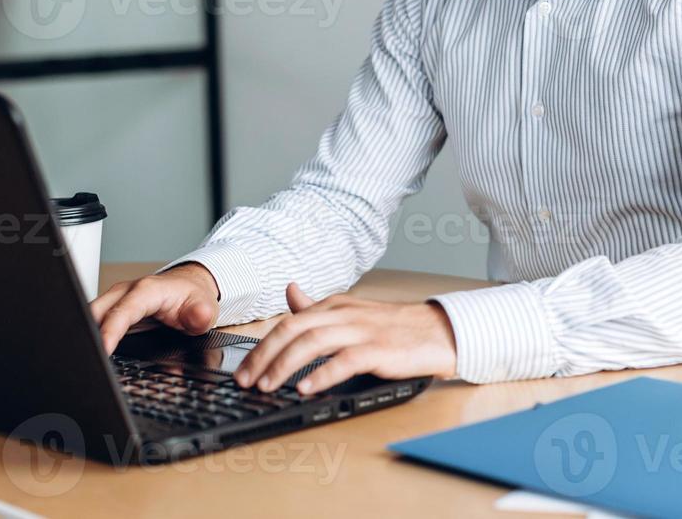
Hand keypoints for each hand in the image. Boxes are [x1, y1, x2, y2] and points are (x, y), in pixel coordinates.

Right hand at [90, 263, 218, 353]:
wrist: (189, 286)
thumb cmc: (192, 297)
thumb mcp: (204, 307)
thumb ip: (201, 314)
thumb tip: (199, 316)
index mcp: (146, 291)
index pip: (122, 311)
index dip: (110, 331)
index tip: (104, 350)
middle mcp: (125, 292)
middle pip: (95, 313)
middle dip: (88, 335)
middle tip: (90, 361)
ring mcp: (115, 300)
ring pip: (90, 317)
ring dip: (87, 336)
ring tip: (89, 360)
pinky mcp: (111, 309)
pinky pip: (95, 321)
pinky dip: (92, 336)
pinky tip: (94, 353)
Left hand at [233, 283, 456, 395]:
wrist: (439, 332)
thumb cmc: (393, 328)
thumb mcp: (351, 313)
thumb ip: (318, 308)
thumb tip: (290, 292)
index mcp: (335, 306)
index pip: (289, 323)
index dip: (261, 346)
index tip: (243, 370)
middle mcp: (345, 315)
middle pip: (294, 330)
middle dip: (264, 356)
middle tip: (245, 380)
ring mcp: (362, 331)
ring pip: (314, 342)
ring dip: (285, 365)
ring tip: (268, 386)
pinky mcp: (380, 350)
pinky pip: (346, 360)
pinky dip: (323, 374)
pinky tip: (307, 388)